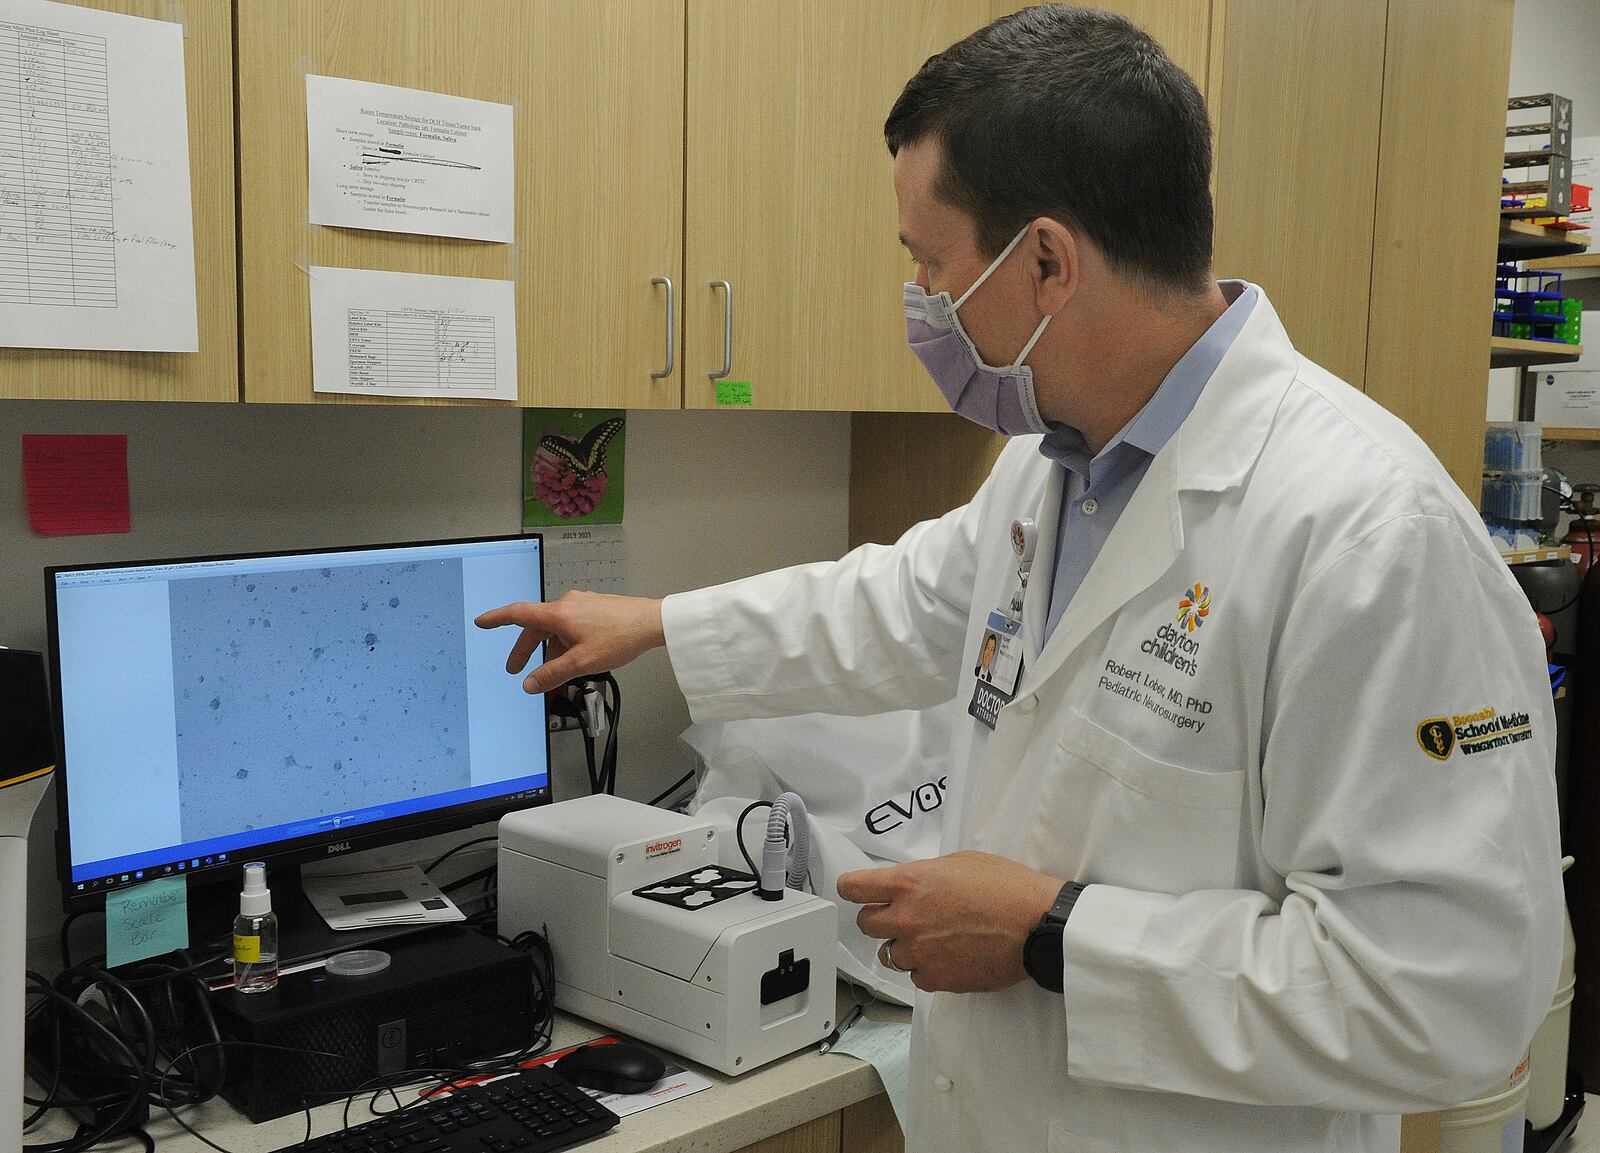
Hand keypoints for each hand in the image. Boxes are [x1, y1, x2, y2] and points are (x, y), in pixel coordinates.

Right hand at [474, 591, 665, 693]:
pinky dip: (566, 645)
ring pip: (556, 631)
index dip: (497, 619)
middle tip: (517, 670)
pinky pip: (571, 628)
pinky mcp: (595, 610)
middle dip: (526, 650)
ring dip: (552, 652)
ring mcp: (582, 606)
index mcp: (559, 614)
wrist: (652, 622)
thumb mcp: (582, 662)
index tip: (482, 622)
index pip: (519, 614)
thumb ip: (552, 674)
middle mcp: (567, 605)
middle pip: (537, 628)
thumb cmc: (621, 636)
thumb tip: (529, 684)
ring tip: (556, 675)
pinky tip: (576, 661)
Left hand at [836, 851, 1062, 992]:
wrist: (1036, 925)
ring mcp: (919, 951)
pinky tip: (945, 957)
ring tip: (928, 939)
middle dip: (879, 919)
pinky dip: (925, 969)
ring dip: (901, 946)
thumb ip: (927, 874)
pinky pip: (915, 977)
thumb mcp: (961, 862)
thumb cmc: (1007, 888)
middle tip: (900, 916)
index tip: (855, 891)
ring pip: (888, 954)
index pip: (853, 887)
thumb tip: (915, 884)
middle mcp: (906, 918)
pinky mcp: (936, 978)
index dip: (853, 888)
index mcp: (909, 883)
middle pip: (865, 924)